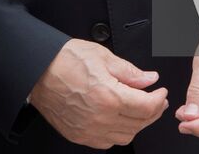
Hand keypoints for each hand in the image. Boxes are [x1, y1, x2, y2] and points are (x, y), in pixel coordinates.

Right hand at [30, 39, 167, 147]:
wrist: (38, 70)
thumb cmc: (66, 60)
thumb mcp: (103, 57)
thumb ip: (130, 72)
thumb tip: (150, 79)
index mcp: (109, 97)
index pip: (146, 107)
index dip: (159, 99)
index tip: (161, 92)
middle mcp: (100, 118)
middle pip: (139, 124)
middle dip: (153, 112)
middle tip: (156, 101)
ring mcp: (89, 130)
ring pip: (125, 137)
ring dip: (138, 125)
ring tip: (140, 110)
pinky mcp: (79, 136)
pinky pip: (107, 142)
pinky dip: (119, 133)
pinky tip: (120, 121)